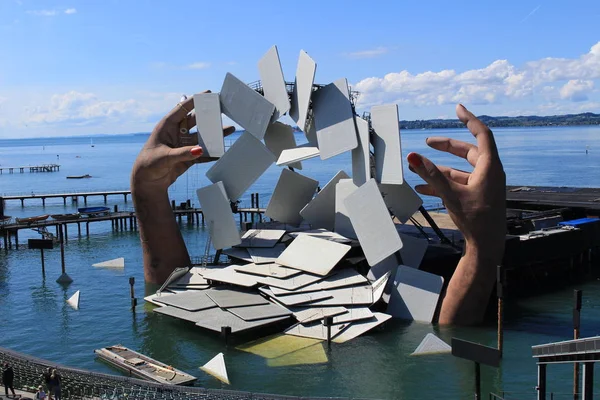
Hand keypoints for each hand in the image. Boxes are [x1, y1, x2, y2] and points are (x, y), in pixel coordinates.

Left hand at [131, 93, 234, 192]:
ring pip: (202, 137)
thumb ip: (183, 153)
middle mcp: (177, 133)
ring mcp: (183, 145)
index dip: (194, 101)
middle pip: (195, 121)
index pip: (182, 109)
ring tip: (229, 130)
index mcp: (167, 126)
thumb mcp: (165, 157)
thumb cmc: (149, 165)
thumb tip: (200, 150)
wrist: (147, 183)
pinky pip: (202, 153)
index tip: (207, 94)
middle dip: (208, 116)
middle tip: (222, 109)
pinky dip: (211, 153)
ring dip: (214, 135)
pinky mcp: (188, 157)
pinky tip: (221, 150)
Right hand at [406, 104, 505, 259]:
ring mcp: (484, 185)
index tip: (458, 109)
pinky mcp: (478, 195)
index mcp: (490, 167)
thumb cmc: (476, 220)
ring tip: (418, 168)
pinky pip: (459, 183)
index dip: (469, 120)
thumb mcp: (450, 194)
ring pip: (460, 169)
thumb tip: (413, 157)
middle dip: (447, 147)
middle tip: (429, 142)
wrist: (487, 246)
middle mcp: (489, 173)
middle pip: (468, 151)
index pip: (482, 134)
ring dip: (440, 168)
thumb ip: (431, 174)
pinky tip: (424, 187)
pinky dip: (443, 183)